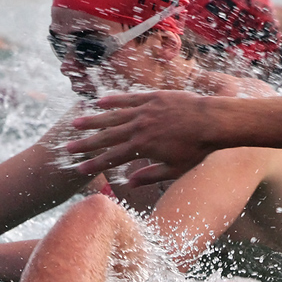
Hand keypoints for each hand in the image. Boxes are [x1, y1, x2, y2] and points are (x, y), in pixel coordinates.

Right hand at [67, 91, 215, 186]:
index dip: (94, 164)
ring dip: (93, 120)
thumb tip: (129, 184)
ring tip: (75, 124)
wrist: (213, 121)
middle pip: (106, 136)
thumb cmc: (197, 148)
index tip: (78, 168)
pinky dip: (113, 100)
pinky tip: (99, 102)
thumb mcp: (174, 168)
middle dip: (85, 143)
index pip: (112, 158)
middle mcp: (139, 128)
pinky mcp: (152, 97)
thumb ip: (150, 175)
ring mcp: (144, 110)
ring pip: (113, 116)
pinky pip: (128, 98)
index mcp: (143, 147)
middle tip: (67, 147)